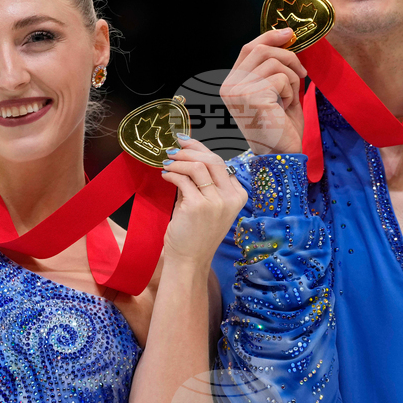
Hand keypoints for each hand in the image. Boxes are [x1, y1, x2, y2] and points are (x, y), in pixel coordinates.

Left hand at [159, 135, 248, 267]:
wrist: (190, 259)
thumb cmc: (197, 233)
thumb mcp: (208, 204)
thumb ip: (203, 182)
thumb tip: (187, 155)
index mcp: (237, 195)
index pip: (220, 162)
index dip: (201, 148)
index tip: (186, 142)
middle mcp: (230, 197)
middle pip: (212, 159)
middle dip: (189, 150)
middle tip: (173, 150)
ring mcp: (216, 202)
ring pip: (197, 166)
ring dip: (178, 162)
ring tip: (167, 163)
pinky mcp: (198, 206)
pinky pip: (183, 180)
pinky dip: (172, 174)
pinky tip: (165, 176)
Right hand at [220, 27, 307, 154]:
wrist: (281, 155)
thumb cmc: (280, 126)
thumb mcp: (276, 91)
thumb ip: (275, 68)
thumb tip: (287, 38)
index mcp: (231, 84)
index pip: (248, 48)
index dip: (269, 37)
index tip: (289, 33)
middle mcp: (229, 86)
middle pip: (260, 49)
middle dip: (287, 55)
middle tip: (302, 71)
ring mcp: (238, 91)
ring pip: (274, 62)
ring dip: (291, 77)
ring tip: (290, 97)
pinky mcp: (253, 97)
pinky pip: (281, 78)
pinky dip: (291, 91)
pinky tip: (285, 107)